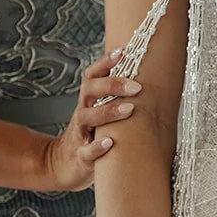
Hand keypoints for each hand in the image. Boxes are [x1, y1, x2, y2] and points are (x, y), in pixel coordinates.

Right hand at [40, 50, 141, 191]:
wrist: (64, 164)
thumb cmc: (92, 135)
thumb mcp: (102, 114)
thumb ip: (118, 98)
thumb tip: (152, 78)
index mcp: (89, 100)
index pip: (93, 75)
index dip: (105, 62)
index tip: (123, 51)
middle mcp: (83, 112)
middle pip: (89, 90)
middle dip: (112, 84)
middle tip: (137, 86)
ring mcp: (80, 133)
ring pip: (86, 116)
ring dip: (107, 111)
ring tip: (129, 109)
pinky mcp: (80, 156)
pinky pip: (85, 151)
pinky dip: (96, 147)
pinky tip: (109, 143)